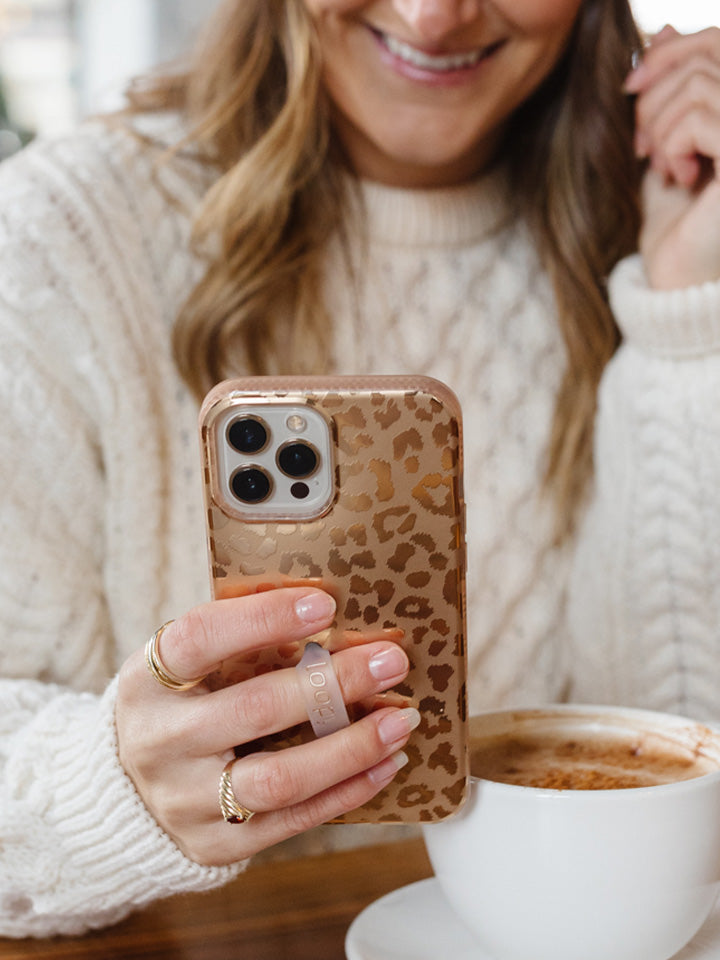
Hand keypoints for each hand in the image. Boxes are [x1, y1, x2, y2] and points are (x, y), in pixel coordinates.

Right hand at [116, 588, 414, 865]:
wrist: (127, 795)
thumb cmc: (178, 707)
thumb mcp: (184, 667)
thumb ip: (238, 639)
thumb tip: (324, 607)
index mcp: (147, 683)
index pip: (198, 640)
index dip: (260, 618)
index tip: (323, 604)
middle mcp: (160, 743)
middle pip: (252, 711)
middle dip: (332, 683)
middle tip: (389, 661)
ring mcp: (186, 802)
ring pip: (279, 779)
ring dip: (350, 747)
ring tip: (400, 720)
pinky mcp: (217, 845)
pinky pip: (293, 821)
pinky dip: (348, 790)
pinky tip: (386, 761)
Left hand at [625, 25, 719, 288]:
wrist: (678, 277)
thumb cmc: (676, 216)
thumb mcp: (666, 139)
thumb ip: (671, 86)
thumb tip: (664, 27)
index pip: (719, 39)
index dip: (669, 51)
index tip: (631, 90)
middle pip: (710, 51)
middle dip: (657, 92)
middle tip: (641, 143)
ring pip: (701, 83)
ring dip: (662, 125)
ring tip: (662, 166)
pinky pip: (703, 115)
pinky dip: (674, 142)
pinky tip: (679, 176)